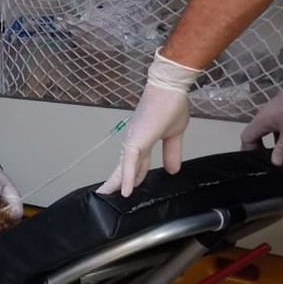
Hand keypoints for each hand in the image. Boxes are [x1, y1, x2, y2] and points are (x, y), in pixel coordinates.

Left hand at [98, 49, 200, 197]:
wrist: (171, 87)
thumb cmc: (172, 105)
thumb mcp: (175, 134)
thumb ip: (172, 152)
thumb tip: (173, 170)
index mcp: (143, 139)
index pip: (136, 163)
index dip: (133, 177)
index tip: (129, 189)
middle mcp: (134, 140)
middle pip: (124, 167)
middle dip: (117, 182)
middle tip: (107, 196)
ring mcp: (134, 140)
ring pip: (123, 166)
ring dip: (117, 182)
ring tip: (107, 196)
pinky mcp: (137, 139)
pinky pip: (131, 161)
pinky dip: (128, 176)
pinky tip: (125, 190)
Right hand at [241, 85, 282, 165]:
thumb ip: (282, 149)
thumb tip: (275, 163)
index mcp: (260, 121)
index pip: (246, 138)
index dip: (249, 150)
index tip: (258, 162)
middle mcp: (262, 115)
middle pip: (254, 134)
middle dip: (259, 147)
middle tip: (267, 160)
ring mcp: (271, 111)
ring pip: (265, 129)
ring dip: (269, 141)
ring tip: (279, 153)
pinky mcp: (280, 108)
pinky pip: (273, 124)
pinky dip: (277, 134)